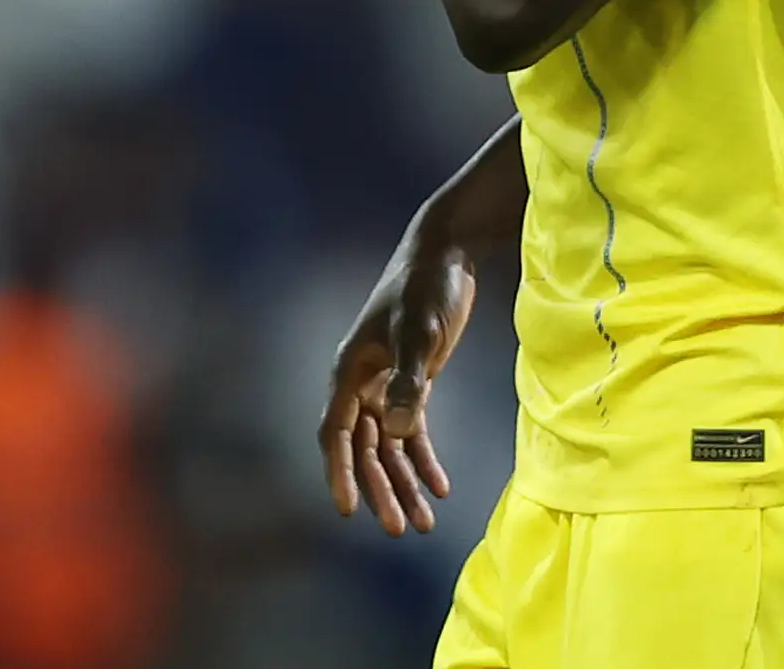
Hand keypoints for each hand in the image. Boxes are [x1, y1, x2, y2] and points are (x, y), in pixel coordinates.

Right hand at [319, 234, 478, 534]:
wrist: (445, 254)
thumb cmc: (426, 288)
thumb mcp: (419, 333)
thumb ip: (409, 381)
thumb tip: (398, 433)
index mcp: (349, 370)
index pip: (337, 433)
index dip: (340, 473)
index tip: (347, 510)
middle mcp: (361, 382)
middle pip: (364, 450)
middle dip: (380, 490)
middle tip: (400, 530)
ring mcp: (385, 384)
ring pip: (388, 447)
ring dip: (403, 483)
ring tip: (423, 523)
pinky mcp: (411, 382)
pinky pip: (411, 433)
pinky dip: (423, 460)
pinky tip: (441, 487)